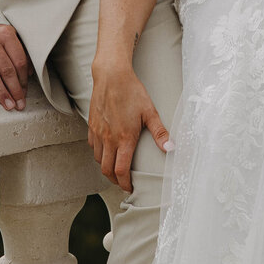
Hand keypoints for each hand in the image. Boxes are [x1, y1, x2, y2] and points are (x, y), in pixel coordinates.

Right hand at [0, 24, 30, 111]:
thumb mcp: (6, 42)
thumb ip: (17, 55)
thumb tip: (29, 74)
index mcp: (6, 33)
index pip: (19, 61)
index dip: (23, 80)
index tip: (24, 94)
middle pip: (6, 69)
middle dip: (14, 89)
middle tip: (18, 104)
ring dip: (1, 92)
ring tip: (7, 104)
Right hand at [88, 58, 171, 192]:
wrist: (111, 76)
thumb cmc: (132, 92)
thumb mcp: (150, 112)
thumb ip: (160, 132)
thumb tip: (171, 147)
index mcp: (124, 138)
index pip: (121, 170)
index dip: (125, 183)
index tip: (129, 187)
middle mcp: (108, 139)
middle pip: (107, 170)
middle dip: (115, 180)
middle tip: (122, 182)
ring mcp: (98, 133)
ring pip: (98, 159)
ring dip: (106, 168)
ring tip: (115, 168)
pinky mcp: (92, 126)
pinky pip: (92, 147)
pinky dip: (99, 154)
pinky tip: (106, 151)